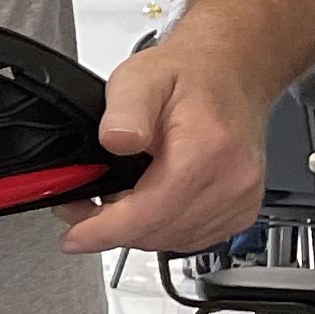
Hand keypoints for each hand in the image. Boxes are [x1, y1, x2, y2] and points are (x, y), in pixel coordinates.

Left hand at [59, 37, 265, 255]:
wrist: (229, 73)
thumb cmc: (188, 76)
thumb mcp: (140, 78)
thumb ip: (124, 111)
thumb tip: (115, 140)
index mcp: (207, 149)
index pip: (150, 213)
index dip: (104, 231)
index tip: (74, 238)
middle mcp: (232, 179)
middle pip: (157, 232)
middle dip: (112, 228)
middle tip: (83, 208)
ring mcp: (240, 198)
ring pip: (171, 241)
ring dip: (136, 230)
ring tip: (115, 201)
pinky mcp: (241, 210)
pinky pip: (190, 238)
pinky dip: (161, 229)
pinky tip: (148, 205)